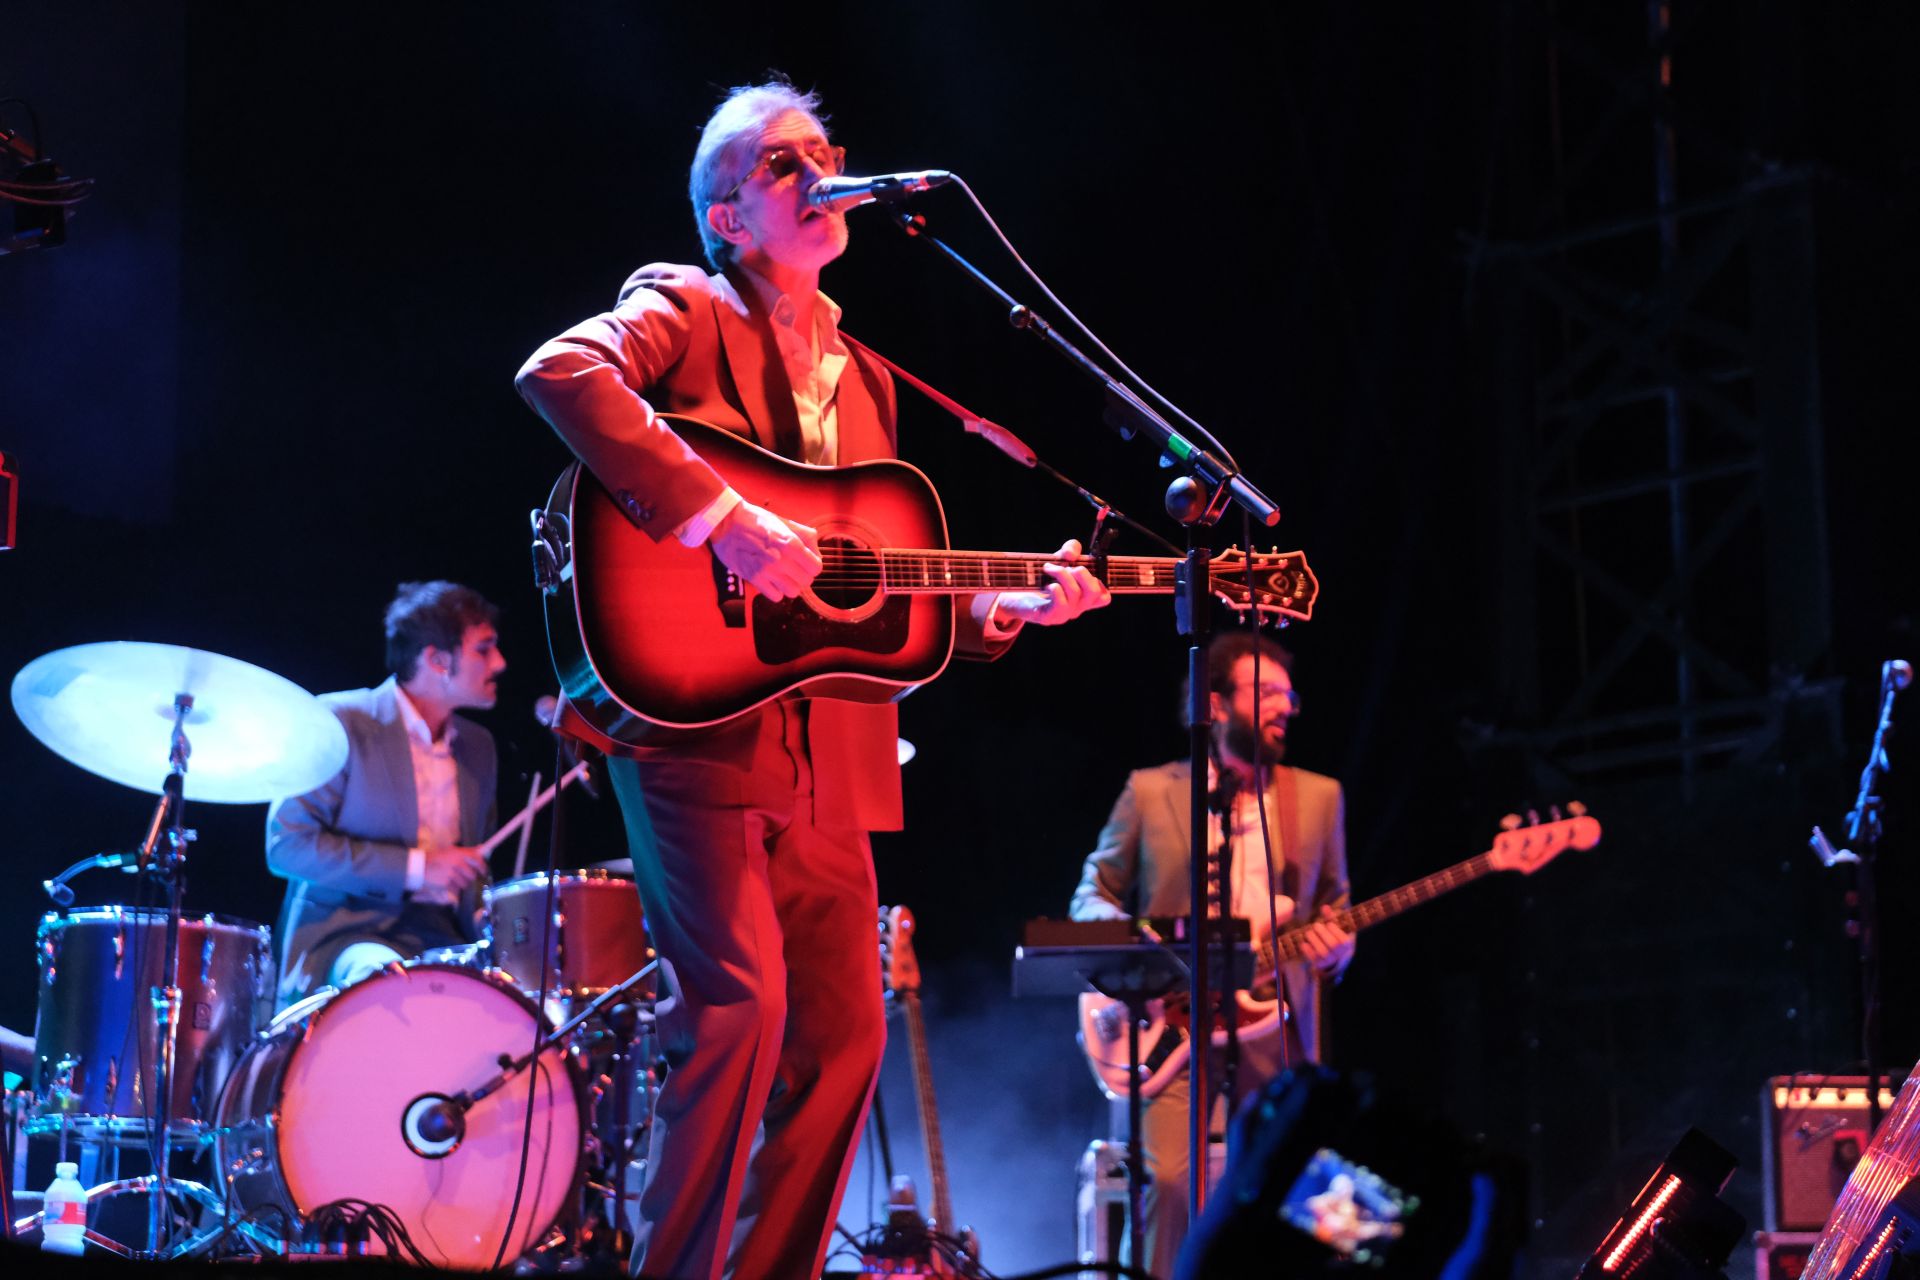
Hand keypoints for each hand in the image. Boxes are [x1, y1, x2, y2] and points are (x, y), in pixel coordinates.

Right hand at [416, 845, 488, 904]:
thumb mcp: (451, 850)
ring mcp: (452, 874)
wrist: (420, 867)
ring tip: (453, 879)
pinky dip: (454, 889)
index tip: (483, 871)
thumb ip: (466, 851)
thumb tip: (481, 848)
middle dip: (469, 877)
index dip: (483, 867)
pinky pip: (457, 890)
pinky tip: (447, 883)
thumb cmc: (436, 858)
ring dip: (461, 884)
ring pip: (465, 884)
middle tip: (463, 876)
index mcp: (459, 854)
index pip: (477, 860)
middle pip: (472, 875)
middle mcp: (457, 863)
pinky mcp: (446, 884)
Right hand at [710, 500, 821, 602]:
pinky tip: (771, 580)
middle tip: (793, 567)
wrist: (726, 522)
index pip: (816, 568)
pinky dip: (776, 591)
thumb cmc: (756, 520)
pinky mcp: (754, 579)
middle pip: (806, 581)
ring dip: (790, 584)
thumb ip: (805, 536)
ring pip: (793, 592)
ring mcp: (767, 571)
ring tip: (783, 575)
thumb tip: (816, 553)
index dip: (812, 564)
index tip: (805, 561)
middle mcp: (781, 559)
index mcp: (791, 543)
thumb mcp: (785, 522)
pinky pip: (776, 597)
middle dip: (802, 575)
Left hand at [990, 539, 1111, 627]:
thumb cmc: (1041, 578)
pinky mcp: (1049, 617)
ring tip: (1048, 568)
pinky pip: (1060, 603)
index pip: (1103, 598)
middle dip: (1082, 572)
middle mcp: (1077, 608)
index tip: (1082, 570)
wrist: (1015, 595)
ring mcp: (1064, 614)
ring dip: (1061, 573)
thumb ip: (1071, 550)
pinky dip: (1055, 588)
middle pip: (1094, 592)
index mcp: (1083, 597)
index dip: (1100, 581)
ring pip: (1075, 592)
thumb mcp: (1059, 560)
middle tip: (1067, 567)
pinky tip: (1047, 585)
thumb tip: (1071, 554)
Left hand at [1295, 905, 1354, 974]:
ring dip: (1314, 940)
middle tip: (1316, 925)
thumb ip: (1331, 916)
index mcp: (1347, 944)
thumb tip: (1325, 907)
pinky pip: (1313, 959)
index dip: (1335, 931)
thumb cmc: (1335, 934)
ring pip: (1322, 952)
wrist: (1333, 953)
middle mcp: (1340, 954)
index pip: (1343, 940)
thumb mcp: (1336, 925)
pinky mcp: (1320, 964)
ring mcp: (1330, 960)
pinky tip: (1304, 943)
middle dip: (1322, 933)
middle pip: (1333, 945)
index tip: (1328, 924)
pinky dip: (1307, 950)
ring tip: (1308, 932)